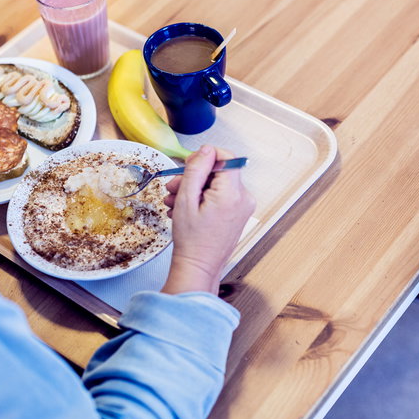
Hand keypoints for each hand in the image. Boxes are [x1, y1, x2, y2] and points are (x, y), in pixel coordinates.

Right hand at [161, 145, 255, 294]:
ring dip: (194, 188)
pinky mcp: (238, 213)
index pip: (226, 156)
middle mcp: (243, 198)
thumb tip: (206, 150)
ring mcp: (242, 207)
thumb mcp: (186, 199)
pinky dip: (202, 198)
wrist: (198, 267)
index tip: (190, 165)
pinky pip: (220, 195)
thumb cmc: (192, 241)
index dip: (205, 157)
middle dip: (194, 176)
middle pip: (219, 171)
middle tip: (174, 188)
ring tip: (176, 202)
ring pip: (217, 183)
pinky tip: (186, 209)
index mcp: (232, 193)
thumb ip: (196, 170)